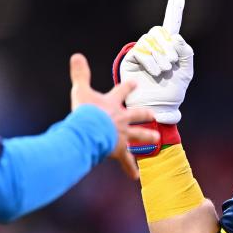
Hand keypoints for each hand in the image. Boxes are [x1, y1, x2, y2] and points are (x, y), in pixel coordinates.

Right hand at [70, 53, 157, 179]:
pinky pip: (126, 160)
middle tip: (154, 115)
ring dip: (147, 137)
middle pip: (137, 115)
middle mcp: (121, 119)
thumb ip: (80, 74)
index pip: (122, 91)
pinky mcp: (119, 149)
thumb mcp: (81, 90)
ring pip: (139, 136)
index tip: (135, 83)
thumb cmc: (85, 111)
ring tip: (156, 139)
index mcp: (113, 104)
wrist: (91, 130)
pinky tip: (136, 177)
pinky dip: (129, 168)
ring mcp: (122, 135)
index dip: (128, 86)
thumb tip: (76, 55)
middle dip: (145, 114)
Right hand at [117, 0, 194, 124]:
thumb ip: (186, 53)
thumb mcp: (186, 72)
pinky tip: (156, 72)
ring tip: (164, 71)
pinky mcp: (131, 60)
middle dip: (167, 45)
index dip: (174, 9)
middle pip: (159, 32)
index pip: (170, 25)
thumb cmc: (172, 92)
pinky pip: (141, 51)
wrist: (158, 107)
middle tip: (173, 62)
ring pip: (150, 41)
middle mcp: (154, 47)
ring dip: (160, 55)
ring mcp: (142, 52)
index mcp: (169, 48)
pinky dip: (150, 60)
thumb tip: (175, 37)